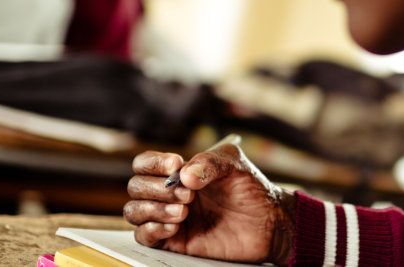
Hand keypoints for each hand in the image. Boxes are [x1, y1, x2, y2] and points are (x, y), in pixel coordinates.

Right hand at [123, 144, 294, 264]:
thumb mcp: (234, 164)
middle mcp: (169, 193)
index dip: (153, 163)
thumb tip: (183, 176)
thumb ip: (210, 162)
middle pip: (136, 187)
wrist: (269, 221)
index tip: (175, 165)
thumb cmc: (251, 189)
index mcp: (179, 172)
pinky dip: (152, 230)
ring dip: (154, 209)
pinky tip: (175, 226)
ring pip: (134, 211)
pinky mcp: (174, 241)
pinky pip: (143, 237)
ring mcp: (170, 217)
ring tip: (184, 211)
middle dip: (157, 189)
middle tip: (189, 195)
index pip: (145, 164)